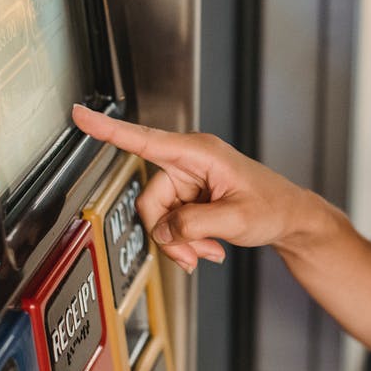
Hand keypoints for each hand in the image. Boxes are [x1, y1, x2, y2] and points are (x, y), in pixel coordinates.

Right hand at [72, 105, 319, 273]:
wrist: (290, 218)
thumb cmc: (273, 207)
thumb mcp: (237, 219)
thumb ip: (195, 225)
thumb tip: (164, 230)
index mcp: (199, 152)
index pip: (144, 139)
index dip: (108, 129)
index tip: (80, 115)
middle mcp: (189, 162)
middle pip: (151, 201)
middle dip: (168, 234)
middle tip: (192, 256)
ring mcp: (189, 180)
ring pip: (160, 217)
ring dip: (180, 242)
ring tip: (209, 252)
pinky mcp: (190, 197)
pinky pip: (172, 223)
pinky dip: (187, 242)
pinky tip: (210, 248)